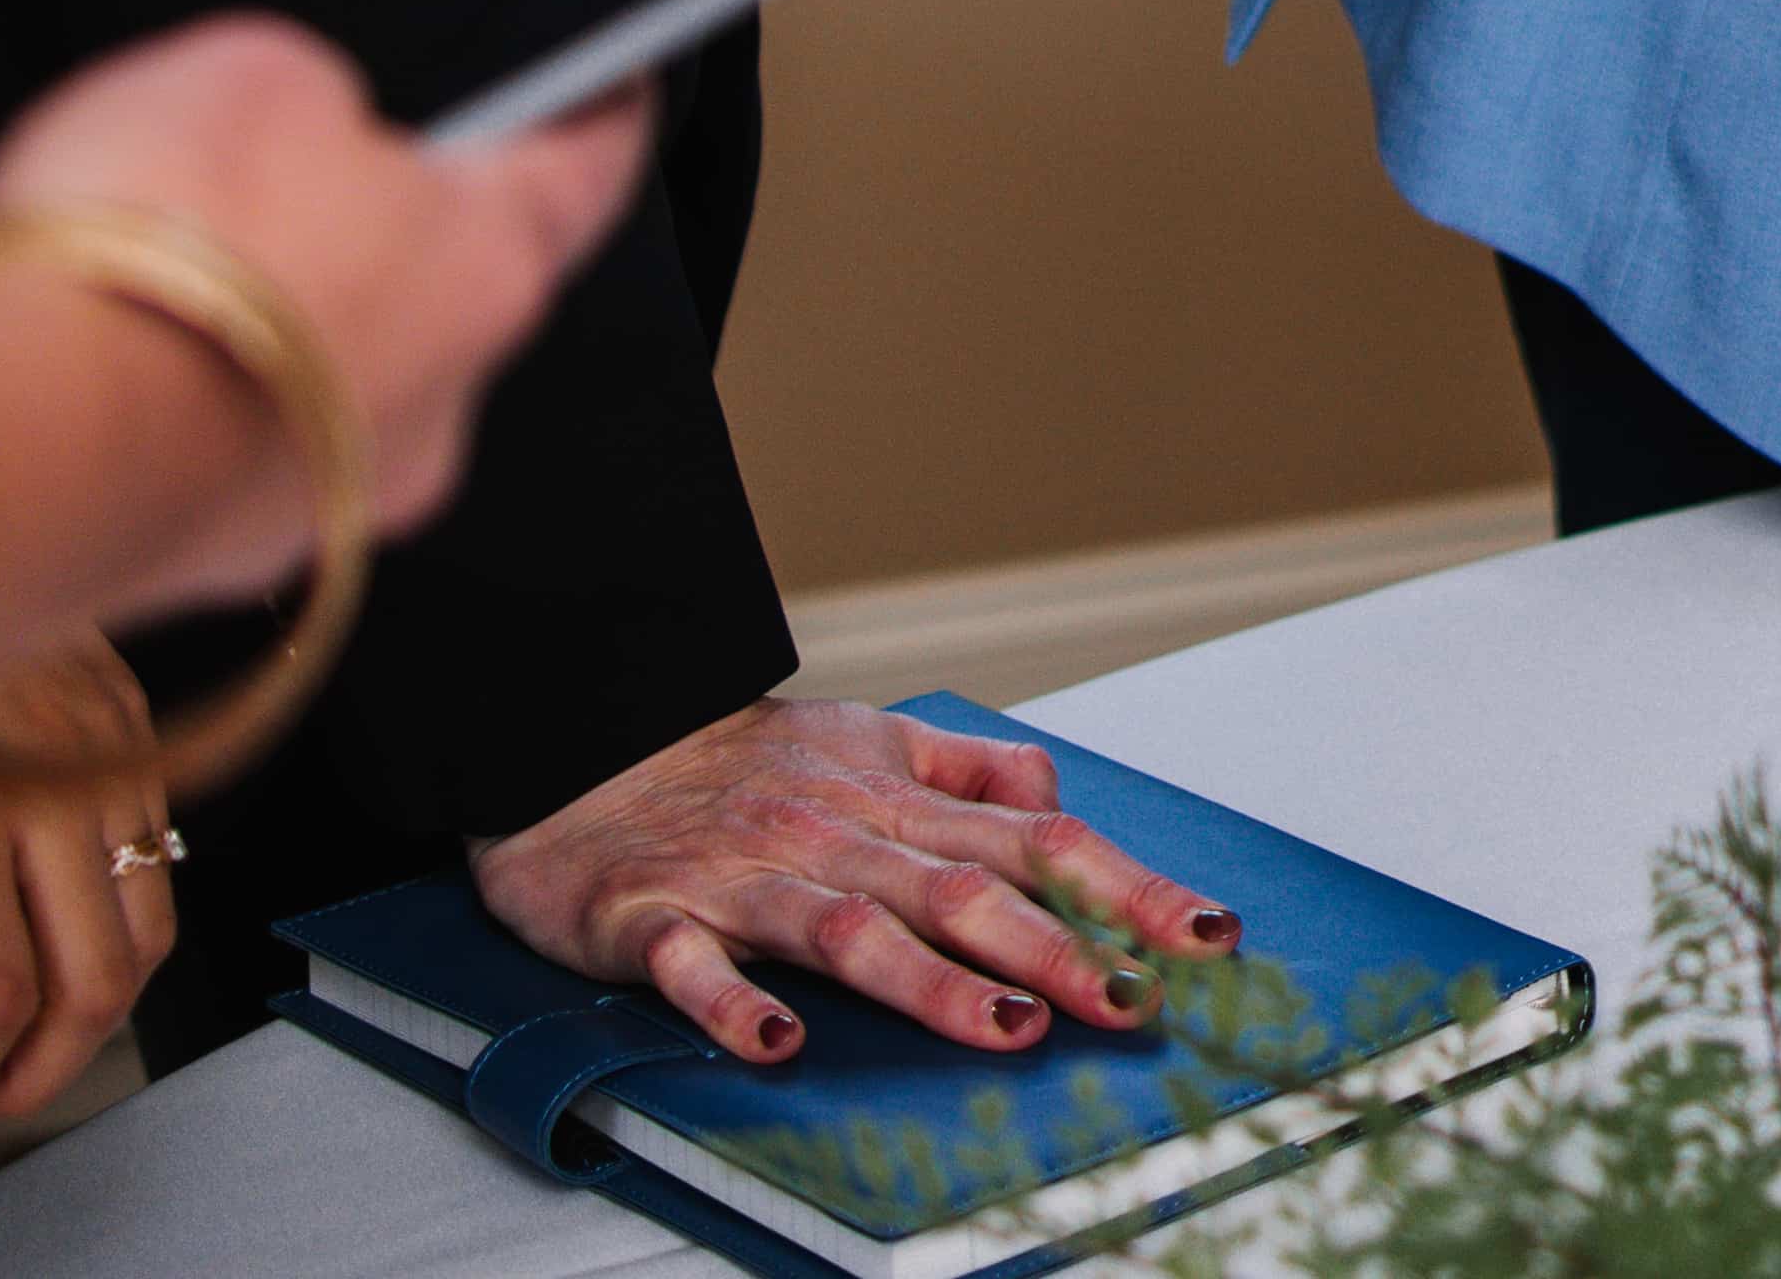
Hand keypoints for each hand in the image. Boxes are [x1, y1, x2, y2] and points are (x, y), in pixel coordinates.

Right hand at [0, 18, 653, 617]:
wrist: (18, 447)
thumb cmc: (168, 233)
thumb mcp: (255, 76)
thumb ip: (315, 107)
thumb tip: (306, 153)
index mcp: (493, 269)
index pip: (585, 178)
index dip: (597, 124)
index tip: (617, 89)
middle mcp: (442, 408)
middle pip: (443, 297)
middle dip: (382, 242)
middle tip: (302, 185)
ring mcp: (333, 510)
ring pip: (327, 395)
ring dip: (271, 339)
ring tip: (170, 277)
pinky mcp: (215, 571)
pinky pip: (223, 461)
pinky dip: (188, 412)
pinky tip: (112, 367)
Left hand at [0, 637, 164, 1129]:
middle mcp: (59, 782)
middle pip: (101, 979)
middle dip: (41, 1072)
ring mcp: (114, 751)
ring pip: (157, 928)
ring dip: (93, 1010)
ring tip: (21, 1039)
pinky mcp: (137, 728)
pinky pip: (162, 857)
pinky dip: (121, 928)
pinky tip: (55, 938)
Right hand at [475, 700, 1238, 1067]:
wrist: (574, 744)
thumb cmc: (735, 758)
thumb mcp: (870, 738)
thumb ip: (972, 771)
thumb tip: (1062, 803)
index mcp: (895, 798)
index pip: (1037, 840)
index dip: (1126, 888)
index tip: (1206, 937)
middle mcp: (836, 835)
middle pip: (963, 891)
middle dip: (1058, 949)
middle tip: (1135, 1001)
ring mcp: (746, 877)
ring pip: (852, 930)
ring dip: (933, 983)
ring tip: (1008, 1029)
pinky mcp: (654, 919)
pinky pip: (697, 967)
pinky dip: (735, 1006)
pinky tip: (779, 1043)